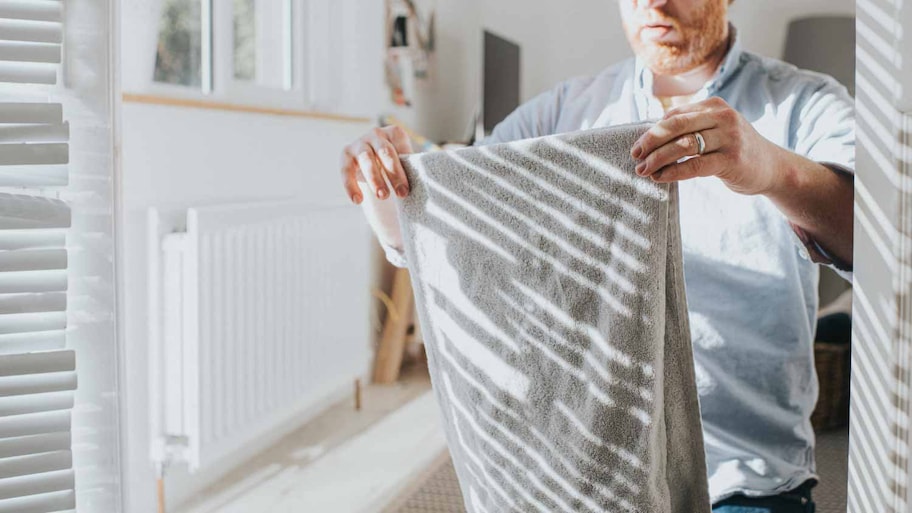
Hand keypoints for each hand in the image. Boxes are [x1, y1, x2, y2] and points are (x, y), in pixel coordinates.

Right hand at [340, 125, 413, 204]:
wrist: (374, 170)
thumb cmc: (394, 167)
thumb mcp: (404, 164)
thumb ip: (411, 168)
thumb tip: (424, 182)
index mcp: (394, 134)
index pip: (401, 147)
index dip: (405, 168)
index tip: (407, 190)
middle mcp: (376, 134)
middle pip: (385, 152)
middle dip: (394, 174)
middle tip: (401, 194)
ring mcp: (360, 143)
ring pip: (366, 159)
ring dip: (375, 179)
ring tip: (383, 196)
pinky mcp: (345, 154)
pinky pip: (346, 170)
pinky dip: (351, 186)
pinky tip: (357, 200)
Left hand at [630, 97, 782, 194]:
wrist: (772, 167)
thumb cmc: (734, 149)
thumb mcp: (715, 130)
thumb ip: (690, 128)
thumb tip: (650, 136)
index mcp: (714, 106)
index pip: (674, 116)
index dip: (652, 132)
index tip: (636, 147)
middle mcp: (723, 117)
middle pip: (676, 126)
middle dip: (651, 142)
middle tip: (635, 156)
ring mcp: (729, 137)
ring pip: (683, 146)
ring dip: (658, 159)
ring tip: (643, 170)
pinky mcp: (732, 159)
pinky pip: (695, 165)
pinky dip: (673, 172)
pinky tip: (660, 178)